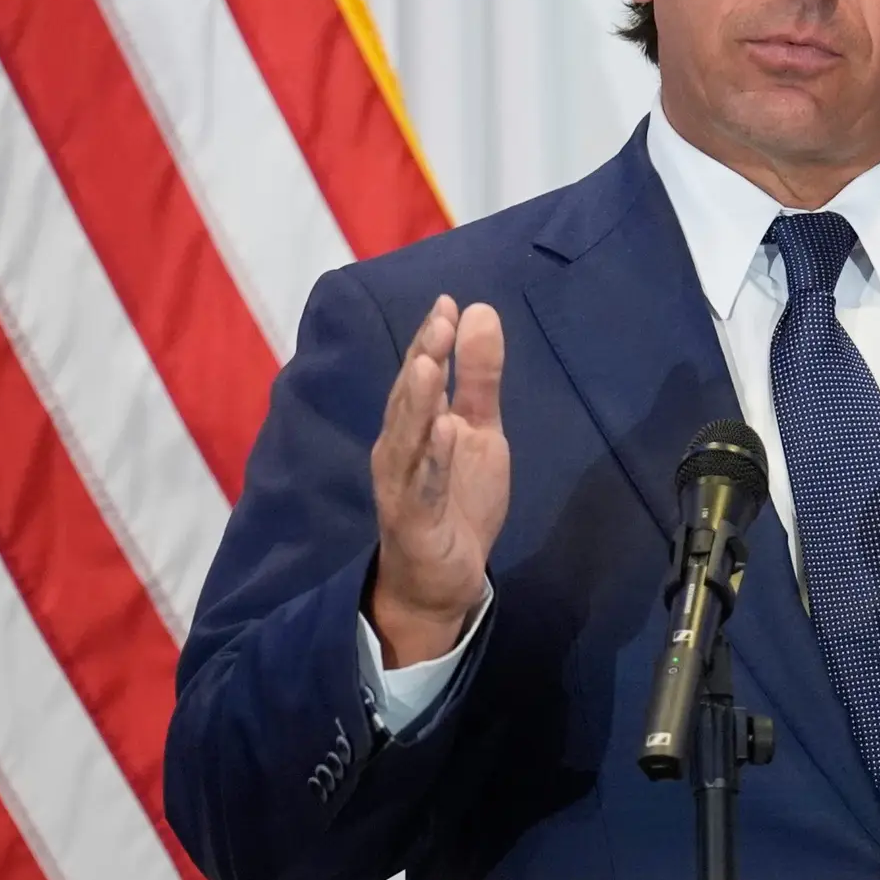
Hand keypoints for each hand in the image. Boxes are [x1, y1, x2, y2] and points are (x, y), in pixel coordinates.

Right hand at [367, 295, 509, 667]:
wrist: (442, 578)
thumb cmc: (456, 499)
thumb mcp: (480, 432)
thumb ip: (479, 378)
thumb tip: (478, 312)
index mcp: (414, 426)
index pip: (420, 375)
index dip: (431, 339)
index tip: (448, 301)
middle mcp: (399, 450)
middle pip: (409, 399)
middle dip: (423, 358)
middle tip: (440, 319)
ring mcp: (402, 485)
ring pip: (407, 439)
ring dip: (418, 402)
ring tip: (430, 364)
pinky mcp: (414, 521)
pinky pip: (422, 487)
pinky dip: (433, 459)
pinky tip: (445, 432)